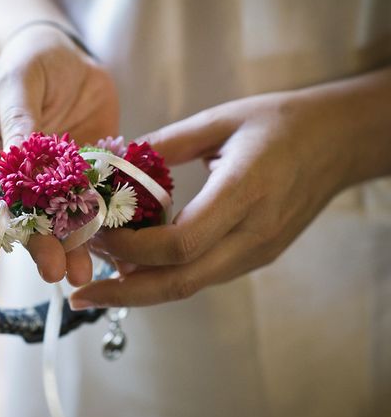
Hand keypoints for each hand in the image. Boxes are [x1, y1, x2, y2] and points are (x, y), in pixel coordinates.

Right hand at [0, 23, 118, 302]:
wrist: (65, 56)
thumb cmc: (27, 64)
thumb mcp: (16, 84)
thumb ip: (18, 122)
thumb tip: (15, 165)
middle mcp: (25, 181)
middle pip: (29, 223)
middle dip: (39, 249)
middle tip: (54, 271)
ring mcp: (61, 181)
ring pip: (66, 221)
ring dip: (73, 248)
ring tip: (82, 272)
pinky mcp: (93, 175)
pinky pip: (101, 202)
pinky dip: (108, 225)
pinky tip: (117, 250)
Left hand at [70, 86, 376, 308]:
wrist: (337, 143)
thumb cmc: (280, 123)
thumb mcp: (220, 120)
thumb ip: (167, 143)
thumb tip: (116, 161)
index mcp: (244, 193)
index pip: (181, 244)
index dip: (131, 250)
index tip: (95, 235)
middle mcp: (252, 234)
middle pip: (181, 283)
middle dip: (124, 294)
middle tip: (80, 295)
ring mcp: (256, 251)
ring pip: (189, 286)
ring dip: (140, 288)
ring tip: (99, 277)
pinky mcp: (256, 256)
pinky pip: (203, 275)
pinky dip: (164, 276)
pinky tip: (137, 265)